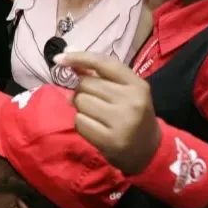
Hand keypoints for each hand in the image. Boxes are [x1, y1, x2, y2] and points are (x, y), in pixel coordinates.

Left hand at [54, 51, 160, 174]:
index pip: (103, 63)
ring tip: (96, 115)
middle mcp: (131, 101)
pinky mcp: (110, 140)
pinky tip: (95, 128)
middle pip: (86, 84)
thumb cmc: (132, 114)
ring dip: (81, 107)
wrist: (148, 149)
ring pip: (80, 102)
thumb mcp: (125, 91)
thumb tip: (68, 64)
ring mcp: (121, 122)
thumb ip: (101, 76)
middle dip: (81, 90)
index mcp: (137, 85)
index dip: (79, 58)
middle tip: (93, 100)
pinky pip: (79, 122)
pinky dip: (81, 123)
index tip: (59, 59)